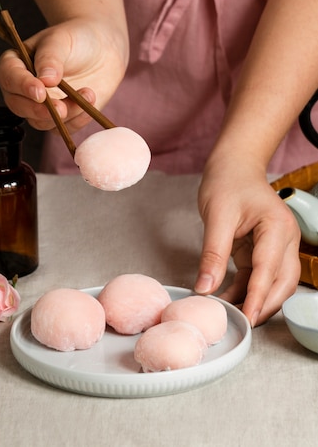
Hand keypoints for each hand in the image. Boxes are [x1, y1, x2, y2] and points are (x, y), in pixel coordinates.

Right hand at [0, 17, 127, 132]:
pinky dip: (78, 119)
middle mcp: (23, 88)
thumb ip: (50, 58)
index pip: (9, 77)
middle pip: (19, 106)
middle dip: (40, 110)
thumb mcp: (61, 40)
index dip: (22, 86)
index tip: (40, 92)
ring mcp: (41, 105)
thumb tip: (44, 80)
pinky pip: (63, 128)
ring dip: (66, 114)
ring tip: (87, 94)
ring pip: (42, 121)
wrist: (102, 49)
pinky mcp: (61, 117)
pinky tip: (90, 100)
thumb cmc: (76, 38)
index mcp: (15, 64)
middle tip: (61, 108)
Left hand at [195, 154, 300, 326]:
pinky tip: (227, 301)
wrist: (233, 165)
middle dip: (263, 306)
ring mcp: (277, 246)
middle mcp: (285, 239)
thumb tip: (204, 288)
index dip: (257, 297)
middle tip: (241, 325)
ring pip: (274, 284)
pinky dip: (246, 292)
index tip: (246, 318)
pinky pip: (258, 277)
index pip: (269, 270)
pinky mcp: (263, 251)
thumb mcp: (217, 216)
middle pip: (282, 283)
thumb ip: (213, 254)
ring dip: (256, 302)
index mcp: (277, 227)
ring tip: (231, 317)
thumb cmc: (228, 182)